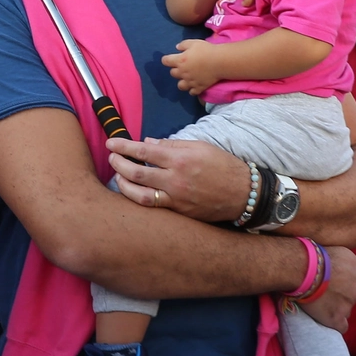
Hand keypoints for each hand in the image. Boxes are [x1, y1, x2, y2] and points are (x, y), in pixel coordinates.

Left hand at [105, 136, 250, 222]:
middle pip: (136, 173)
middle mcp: (175, 180)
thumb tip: (148, 144)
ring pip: (140, 195)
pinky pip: (154, 206)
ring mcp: (176, 199)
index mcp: (180, 159)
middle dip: (118, 164)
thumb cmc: (223, 166)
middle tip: (111, 158)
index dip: (123, 147)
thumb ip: (172, 145)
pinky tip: (133, 192)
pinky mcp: (179, 212)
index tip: (111, 143)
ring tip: (118, 176)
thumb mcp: (200, 147)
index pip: (143, 152)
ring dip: (123, 185)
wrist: (243, 193)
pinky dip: (139, 199)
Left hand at [161, 39, 221, 95]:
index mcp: (180, 60)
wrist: (219, 61)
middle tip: (183, 66)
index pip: (166, 61)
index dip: (166, 60)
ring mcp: (190, 81)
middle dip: (176, 70)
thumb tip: (177, 48)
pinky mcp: (198, 88)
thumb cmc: (206, 50)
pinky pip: (192, 92)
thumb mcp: (193, 43)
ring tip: (187, 78)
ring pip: (180, 85)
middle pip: (173, 73)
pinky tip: (195, 85)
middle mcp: (182, 72)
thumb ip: (183, 45)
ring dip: (182, 82)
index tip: (169, 59)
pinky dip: (192, 89)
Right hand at [298, 245, 355, 332]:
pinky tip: (325, 317)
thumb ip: (346, 261)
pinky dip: (334, 322)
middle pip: (352, 295)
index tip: (332, 280)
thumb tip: (342, 266)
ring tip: (320, 302)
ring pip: (346, 310)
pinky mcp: (337, 318)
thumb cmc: (316, 255)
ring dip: (336, 307)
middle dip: (341, 294)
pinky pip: (341, 326)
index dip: (343, 281)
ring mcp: (348, 305)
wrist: (303, 268)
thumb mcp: (339, 250)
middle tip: (324, 291)